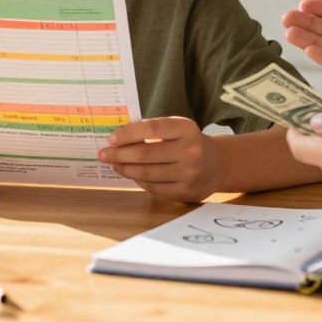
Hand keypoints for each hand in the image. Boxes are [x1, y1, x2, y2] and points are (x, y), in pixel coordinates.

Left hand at [100, 117, 222, 202]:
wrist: (218, 164)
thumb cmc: (189, 142)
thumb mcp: (177, 129)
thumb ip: (152, 130)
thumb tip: (117, 138)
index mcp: (187, 129)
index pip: (151, 128)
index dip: (128, 134)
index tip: (111, 138)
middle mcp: (190, 151)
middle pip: (146, 154)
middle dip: (119, 154)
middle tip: (104, 154)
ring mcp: (189, 174)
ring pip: (146, 173)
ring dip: (125, 168)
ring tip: (114, 164)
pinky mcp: (185, 192)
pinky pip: (153, 187)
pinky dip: (138, 180)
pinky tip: (130, 173)